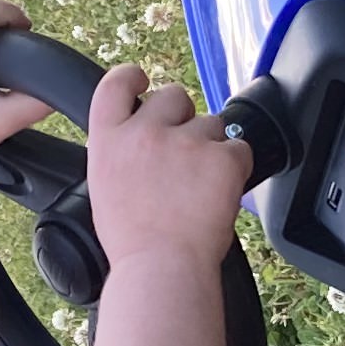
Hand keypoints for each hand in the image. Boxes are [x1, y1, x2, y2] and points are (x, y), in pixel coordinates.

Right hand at [80, 62, 252, 272]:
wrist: (161, 268)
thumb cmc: (133, 240)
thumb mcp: (105, 185)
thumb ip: (121, 151)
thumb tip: (140, 139)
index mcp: (109, 139)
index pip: (116, 83)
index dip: (132, 77)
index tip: (142, 80)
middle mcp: (145, 131)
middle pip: (173, 96)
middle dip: (182, 117)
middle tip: (183, 153)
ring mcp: (186, 141)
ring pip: (211, 123)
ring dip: (210, 146)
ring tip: (199, 186)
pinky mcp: (221, 157)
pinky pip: (239, 147)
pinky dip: (235, 167)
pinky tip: (218, 193)